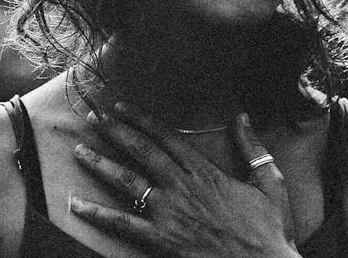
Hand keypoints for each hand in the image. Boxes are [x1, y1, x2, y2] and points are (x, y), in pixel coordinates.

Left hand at [70, 103, 300, 256]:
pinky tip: (78, 205)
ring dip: (102, 164)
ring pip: (129, 181)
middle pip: (142, 151)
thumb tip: (242, 116)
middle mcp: (183, 187)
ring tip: (80, 150)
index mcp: (206, 171)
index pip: (167, 137)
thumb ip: (252, 147)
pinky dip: (99, 214)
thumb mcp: (270, 182)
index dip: (142, 120)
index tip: (121, 107)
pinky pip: (125, 224)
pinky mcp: (162, 240)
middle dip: (116, 132)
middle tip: (94, 118)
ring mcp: (170, 213)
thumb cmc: (270, 230)